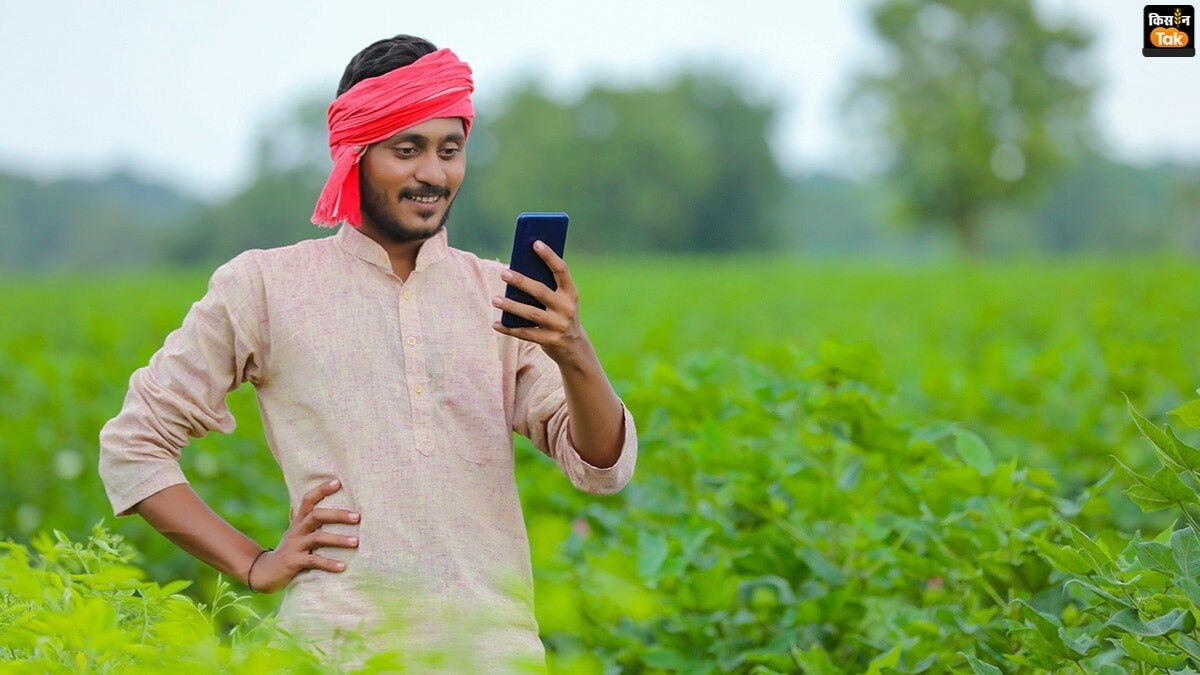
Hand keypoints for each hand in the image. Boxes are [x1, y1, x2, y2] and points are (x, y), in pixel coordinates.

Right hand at [246, 478, 359, 593]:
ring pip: (318, 538)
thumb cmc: (291, 550)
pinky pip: (314, 561)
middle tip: (357, 517)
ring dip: (338, 540)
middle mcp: (297, 531)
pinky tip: (342, 567)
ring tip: (356, 542)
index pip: (308, 500)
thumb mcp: (299, 533)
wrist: (266, 572)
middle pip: (316, 515)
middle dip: (337, 515)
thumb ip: (311, 521)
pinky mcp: (294, 562)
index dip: (321, 490)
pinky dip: (329, 564)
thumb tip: (337, 509)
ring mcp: (295, 546)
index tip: (338, 482)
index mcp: (299, 522)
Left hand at [492, 240, 589, 367]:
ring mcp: (559, 325)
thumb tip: (518, 269)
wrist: (574, 346)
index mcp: (571, 293)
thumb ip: (546, 286)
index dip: (549, 256)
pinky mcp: (550, 340)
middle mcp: (567, 308)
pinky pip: (526, 334)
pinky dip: (509, 329)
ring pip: (531, 313)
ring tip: (495, 299)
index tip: (535, 243)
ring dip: (511, 306)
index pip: (561, 270)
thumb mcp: (561, 299)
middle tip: (503, 273)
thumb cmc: (560, 314)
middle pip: (541, 291)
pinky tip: (496, 324)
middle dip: (521, 281)